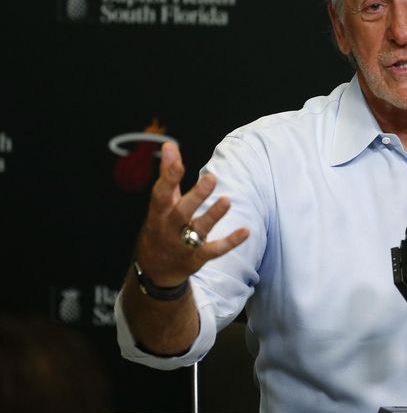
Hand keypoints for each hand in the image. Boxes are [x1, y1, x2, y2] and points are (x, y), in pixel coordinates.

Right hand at [134, 142, 248, 286]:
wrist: (155, 268)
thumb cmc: (161, 225)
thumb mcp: (161, 202)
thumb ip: (167, 173)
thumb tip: (169, 143)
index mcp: (159, 212)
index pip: (161, 193)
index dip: (168, 177)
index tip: (177, 160)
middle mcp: (169, 228)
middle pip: (180, 212)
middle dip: (195, 197)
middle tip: (211, 178)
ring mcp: (183, 244)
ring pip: (198, 230)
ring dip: (213, 216)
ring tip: (227, 201)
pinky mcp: (197, 257)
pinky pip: (214, 250)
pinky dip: (229, 242)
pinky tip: (245, 231)